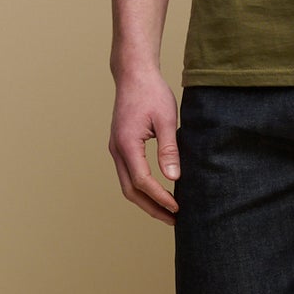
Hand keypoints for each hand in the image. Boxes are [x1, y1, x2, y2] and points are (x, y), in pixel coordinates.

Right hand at [108, 67, 180, 220]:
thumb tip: (174, 178)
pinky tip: (158, 191)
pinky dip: (141, 188)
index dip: (160, 197)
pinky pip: (128, 174)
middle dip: (151, 207)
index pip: (143, 181)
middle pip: (130, 190)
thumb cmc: (151, 92)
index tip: (178, 208)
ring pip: (127, 184)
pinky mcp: (120, 145)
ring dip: (146, 200)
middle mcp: (116, 149)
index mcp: (127, 144)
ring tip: (167, 211)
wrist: (134, 74)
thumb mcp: (167, 119)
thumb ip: (169, 150)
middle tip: (173, 219)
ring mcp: (115, 148)